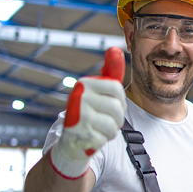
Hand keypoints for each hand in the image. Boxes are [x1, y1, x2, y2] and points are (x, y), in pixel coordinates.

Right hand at [49, 48, 125, 178]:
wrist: (71, 142)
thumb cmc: (90, 113)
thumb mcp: (99, 91)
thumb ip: (110, 73)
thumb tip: (115, 49)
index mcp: (85, 83)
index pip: (117, 89)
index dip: (121, 102)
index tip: (113, 106)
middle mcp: (78, 96)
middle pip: (117, 108)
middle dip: (117, 119)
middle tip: (106, 121)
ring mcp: (78, 115)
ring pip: (112, 125)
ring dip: (110, 131)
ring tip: (99, 129)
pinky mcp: (79, 134)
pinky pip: (104, 138)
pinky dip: (101, 141)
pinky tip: (91, 138)